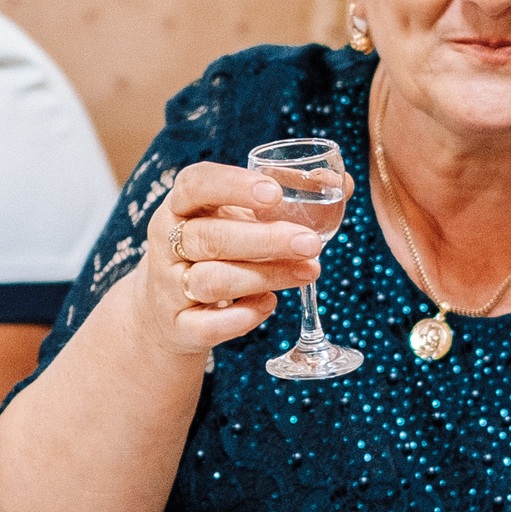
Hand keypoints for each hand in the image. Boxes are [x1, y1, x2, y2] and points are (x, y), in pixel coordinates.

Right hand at [136, 162, 334, 356]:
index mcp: (181, 206)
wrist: (166, 310)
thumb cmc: (216, 251)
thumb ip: (286, 200)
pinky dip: (244, 316)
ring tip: (307, 272)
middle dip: (266, 240)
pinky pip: (209, 325)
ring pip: (213, 281)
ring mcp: (168, 287)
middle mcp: (168, 243)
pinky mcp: (178, 327)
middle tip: (311, 243)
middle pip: (210, 237)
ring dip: (265, 276)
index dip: (233, 186)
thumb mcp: (238, 220)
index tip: (275, 192)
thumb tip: (343, 184)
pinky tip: (270, 303)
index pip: (195, 184)